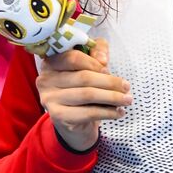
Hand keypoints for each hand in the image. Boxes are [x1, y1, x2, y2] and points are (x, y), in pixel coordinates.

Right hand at [36, 38, 129, 152]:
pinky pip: (88, 112)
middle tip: (126, 86)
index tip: (109, 69)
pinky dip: (107, 112)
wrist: (72, 121)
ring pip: (87, 95)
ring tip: (127, 99)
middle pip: (83, 77)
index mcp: (51, 62)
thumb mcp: (89, 64)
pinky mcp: (58, 116)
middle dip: (110, 82)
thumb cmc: (81, 87)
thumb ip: (96, 51)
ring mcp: (50, 99)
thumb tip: (102, 60)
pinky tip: (119, 112)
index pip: (73, 57)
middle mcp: (45, 79)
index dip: (94, 62)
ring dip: (112, 97)